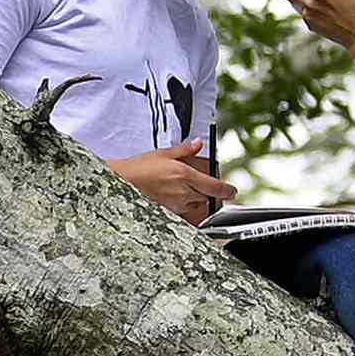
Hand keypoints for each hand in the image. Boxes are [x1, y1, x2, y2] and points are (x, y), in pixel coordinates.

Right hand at [106, 143, 227, 222]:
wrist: (121, 182)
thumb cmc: (138, 168)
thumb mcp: (163, 153)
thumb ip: (185, 150)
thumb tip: (198, 143)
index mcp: (184, 175)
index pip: (215, 186)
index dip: (227, 190)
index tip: (233, 191)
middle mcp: (182, 192)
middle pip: (208, 197)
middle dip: (208, 192)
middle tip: (203, 185)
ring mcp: (175, 204)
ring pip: (196, 204)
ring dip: (196, 198)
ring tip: (182, 187)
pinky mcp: (168, 212)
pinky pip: (183, 209)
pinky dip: (183, 203)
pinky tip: (173, 194)